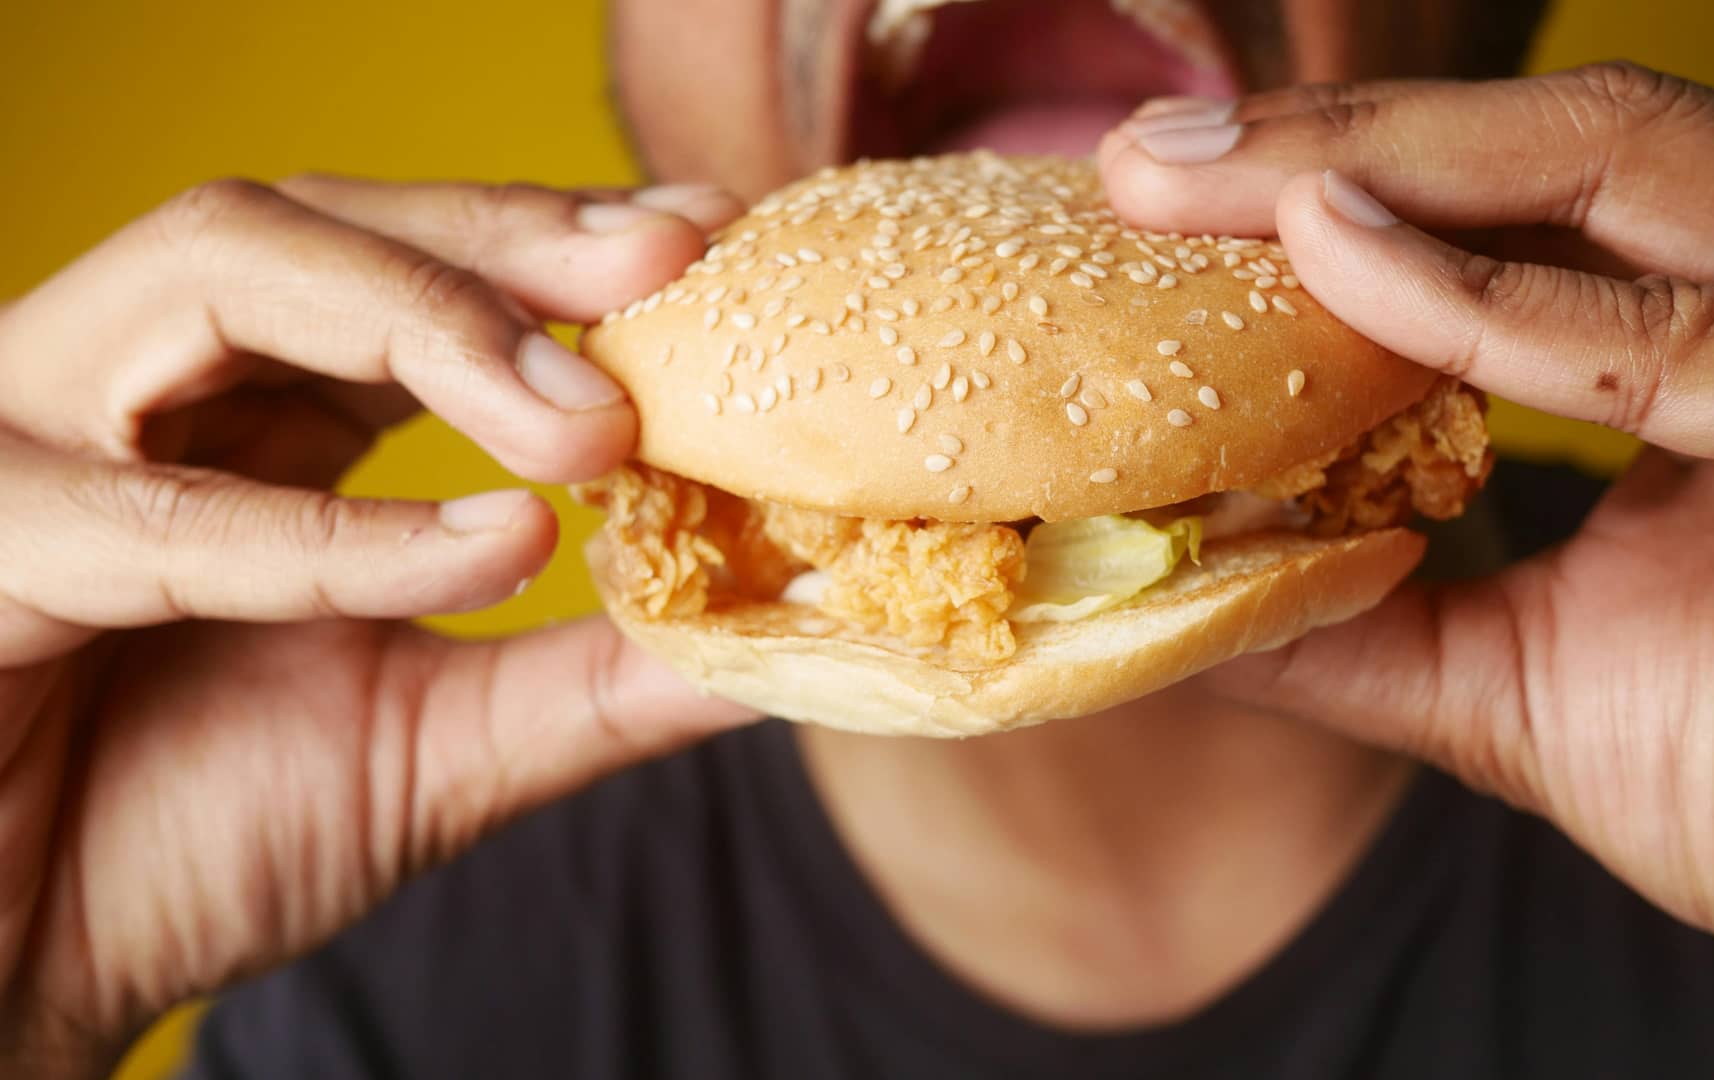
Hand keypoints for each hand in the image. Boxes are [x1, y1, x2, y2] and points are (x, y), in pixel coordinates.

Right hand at [0, 175, 755, 1073]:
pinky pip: (151, 512)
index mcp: (242, 413)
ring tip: (586, 426)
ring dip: (424, 328)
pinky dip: (333, 532)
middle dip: (502, 242)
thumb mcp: (436, 747)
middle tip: (667, 262)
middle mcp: (133, 389)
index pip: (397, 262)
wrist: (18, 978)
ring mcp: (33, 440)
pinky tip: (487, 551)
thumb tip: (781, 637)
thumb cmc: (186, 839)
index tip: (705, 241)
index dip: (547, 242)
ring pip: (216, 274)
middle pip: (315, 220)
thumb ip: (594, 679)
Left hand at [1100, 64, 1713, 1058]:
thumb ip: (1364, 623)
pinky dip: (1487, 297)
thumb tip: (1188, 592)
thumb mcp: (1518, 684)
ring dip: (1382, 164)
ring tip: (1198, 184)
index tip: (1155, 214)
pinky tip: (1329, 258)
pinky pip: (1677, 331)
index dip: (1331, 190)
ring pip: (1615, 163)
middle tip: (1142, 162)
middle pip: (1553, 144)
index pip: (1513, 207)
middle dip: (1332, 140)